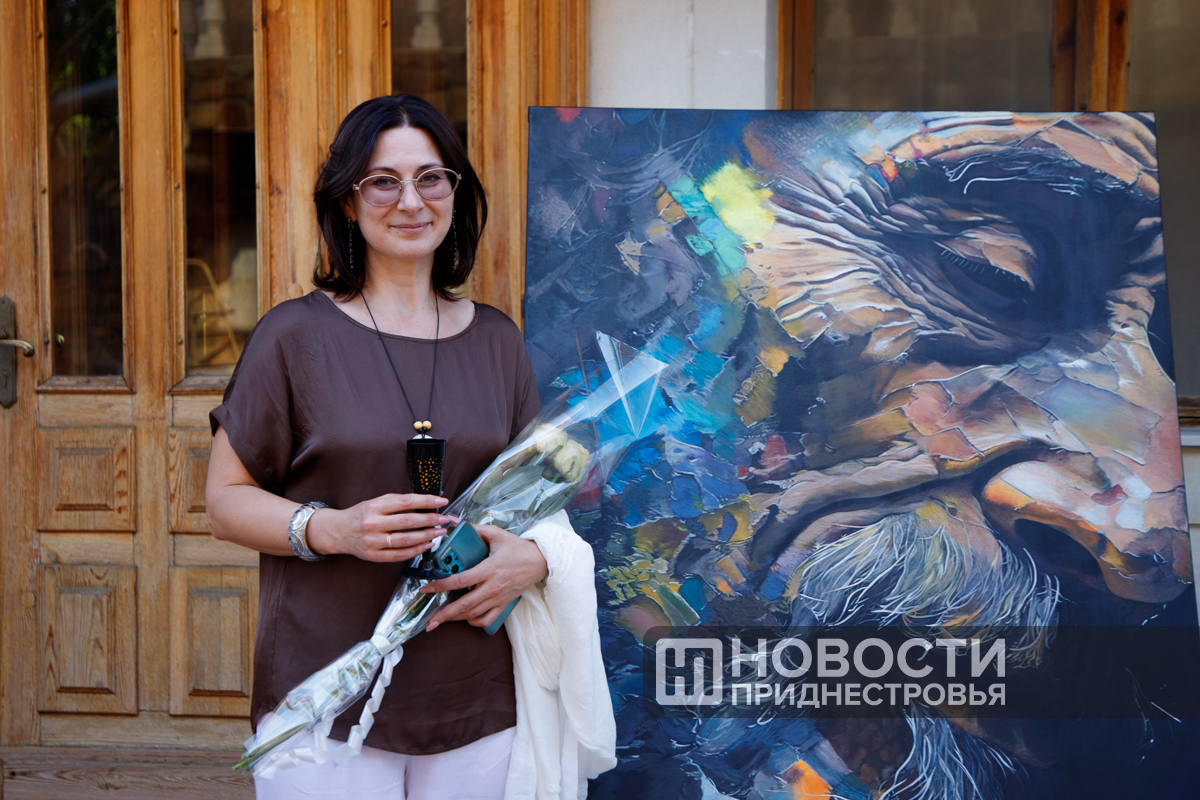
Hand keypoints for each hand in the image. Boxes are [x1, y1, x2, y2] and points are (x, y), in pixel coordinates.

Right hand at [305, 493, 453, 561]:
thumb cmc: (360, 514)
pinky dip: (416, 551)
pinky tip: (428, 545)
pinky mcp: (373, 556)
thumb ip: (400, 501)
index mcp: (374, 506)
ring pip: (406, 539)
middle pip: (408, 521)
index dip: (426, 501)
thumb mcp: (376, 502)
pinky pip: (399, 555)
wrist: (336, 531)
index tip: (442, 501)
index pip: (406, 502)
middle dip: (432, 520)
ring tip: (441, 532)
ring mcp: (373, 541)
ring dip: (427, 536)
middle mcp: (373, 523)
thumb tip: (430, 498)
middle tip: (447, 519)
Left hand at [421, 524, 548, 631]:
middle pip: (465, 604)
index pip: (460, 580)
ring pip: (473, 614)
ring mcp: (498, 598)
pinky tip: (466, 619)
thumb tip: (456, 523)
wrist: (539, 561)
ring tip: (441, 620)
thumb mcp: (497, 534)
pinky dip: (475, 622)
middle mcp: (493, 587)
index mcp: (489, 569)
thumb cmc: (518, 548)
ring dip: (456, 618)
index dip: (441, 586)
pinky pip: (488, 619)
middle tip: (430, 620)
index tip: (426, 589)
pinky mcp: (504, 604)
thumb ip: (476, 530)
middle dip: (445, 614)